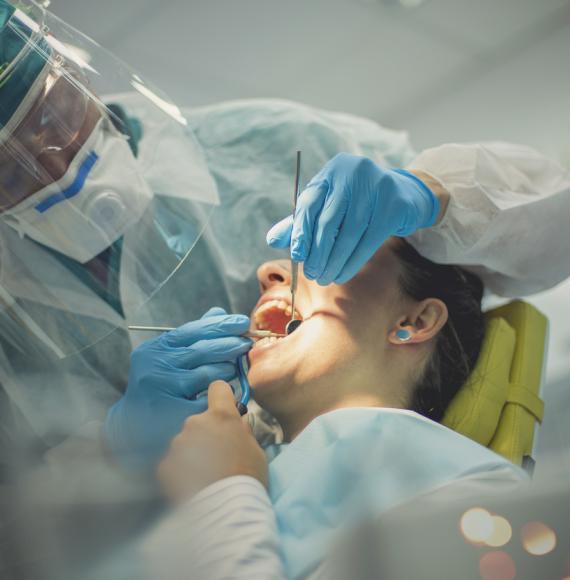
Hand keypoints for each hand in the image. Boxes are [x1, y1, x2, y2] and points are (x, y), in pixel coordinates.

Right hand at [104, 307, 251, 470]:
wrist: (137, 426)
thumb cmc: (161, 384)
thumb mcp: (169, 356)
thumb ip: (193, 335)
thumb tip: (218, 312)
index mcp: (156, 348)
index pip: (194, 330)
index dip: (221, 325)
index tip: (242, 321)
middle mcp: (156, 366)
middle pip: (204, 350)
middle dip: (230, 344)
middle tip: (246, 343)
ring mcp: (163, 390)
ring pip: (210, 375)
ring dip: (227, 370)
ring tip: (232, 371)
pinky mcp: (174, 413)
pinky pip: (209, 400)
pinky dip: (220, 396)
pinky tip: (224, 395)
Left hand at [158, 381, 267, 502]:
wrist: (226, 510)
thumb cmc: (248, 477)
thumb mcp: (255, 449)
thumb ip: (242, 431)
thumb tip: (235, 425)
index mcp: (221, 416)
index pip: (217, 388)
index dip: (221, 396)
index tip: (224, 407)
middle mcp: (196, 423)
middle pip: (200, 421)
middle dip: (206, 434)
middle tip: (217, 457)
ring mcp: (178, 443)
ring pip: (185, 442)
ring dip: (193, 453)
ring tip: (205, 476)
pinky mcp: (165, 465)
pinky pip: (174, 462)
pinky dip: (181, 472)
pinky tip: (192, 486)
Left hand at [267, 153, 438, 284]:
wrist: (404, 195)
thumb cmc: (357, 203)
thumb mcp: (328, 206)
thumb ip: (301, 222)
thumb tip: (272, 240)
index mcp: (332, 171)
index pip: (309, 203)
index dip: (300, 232)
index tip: (296, 256)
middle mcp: (353, 173)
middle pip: (328, 220)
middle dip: (317, 252)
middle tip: (312, 274)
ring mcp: (376, 186)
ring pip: (349, 233)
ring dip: (334, 261)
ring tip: (326, 278)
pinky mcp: (394, 204)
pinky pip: (369, 239)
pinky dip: (353, 261)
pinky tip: (343, 274)